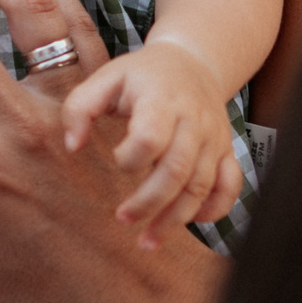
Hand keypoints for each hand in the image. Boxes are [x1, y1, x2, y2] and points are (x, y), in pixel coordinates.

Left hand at [60, 40, 242, 241]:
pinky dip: (214, 209)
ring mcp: (213, 137)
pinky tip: (189, 222)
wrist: (192, 62)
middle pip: (177, 170)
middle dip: (149, 202)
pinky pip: (230, 186)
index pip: (151, 136)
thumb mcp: (106, 77)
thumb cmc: (141, 75)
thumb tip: (71, 146)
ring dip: (175, 219)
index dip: (131, 157)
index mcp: (162, 99)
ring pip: (201, 186)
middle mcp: (193, 120)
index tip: (115, 159)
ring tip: (147, 241)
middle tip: (123, 218)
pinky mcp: (225, 151)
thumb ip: (79, 108)